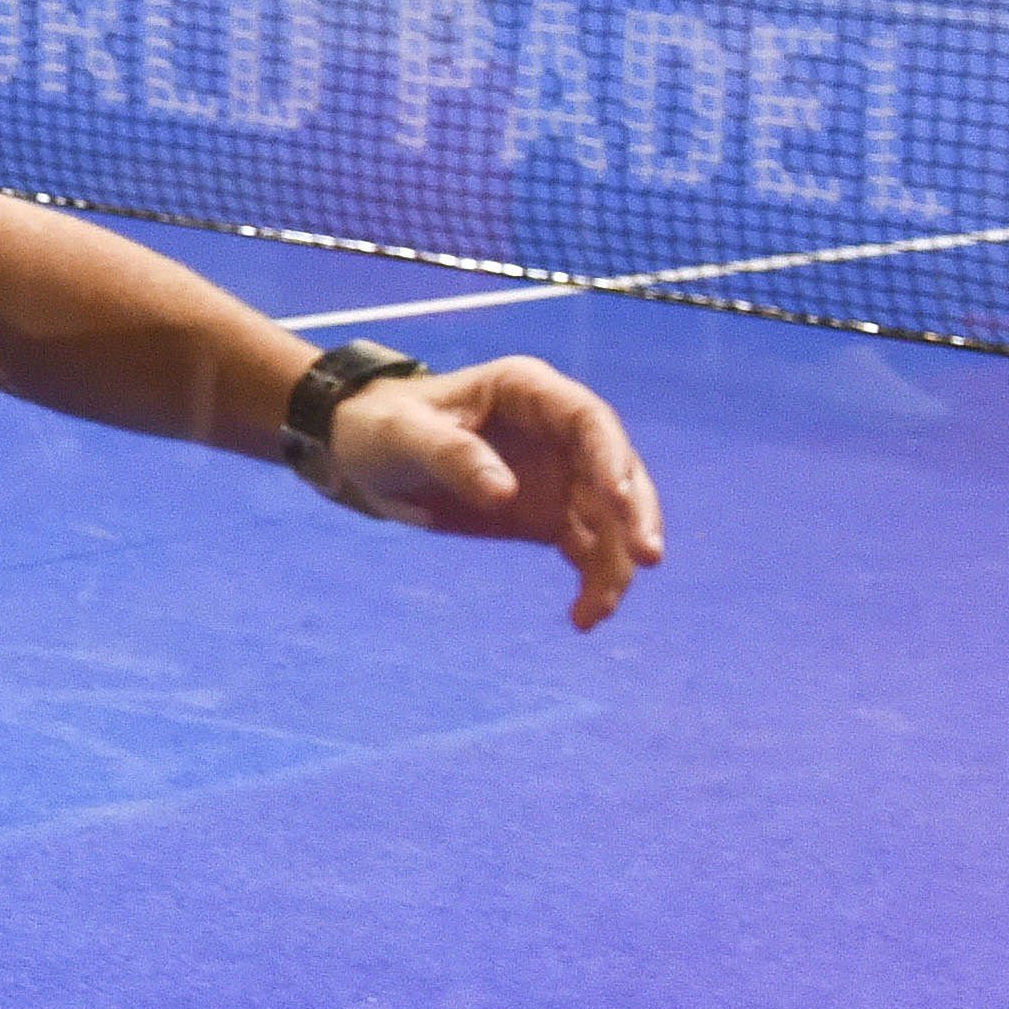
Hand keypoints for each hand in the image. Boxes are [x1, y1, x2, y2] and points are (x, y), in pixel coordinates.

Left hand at [324, 354, 667, 630]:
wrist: (362, 456)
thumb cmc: (381, 427)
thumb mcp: (404, 435)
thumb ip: (453, 456)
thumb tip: (505, 494)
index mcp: (528, 391)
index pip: (588, 421)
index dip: (612, 459)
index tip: (621, 503)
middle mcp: (557, 432)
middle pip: (617, 472)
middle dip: (636, 516)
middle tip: (646, 559)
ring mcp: (559, 475)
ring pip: (609, 519)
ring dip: (614, 563)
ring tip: (597, 610)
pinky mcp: (548, 515)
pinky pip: (587, 549)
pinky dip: (593, 580)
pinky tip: (585, 616)